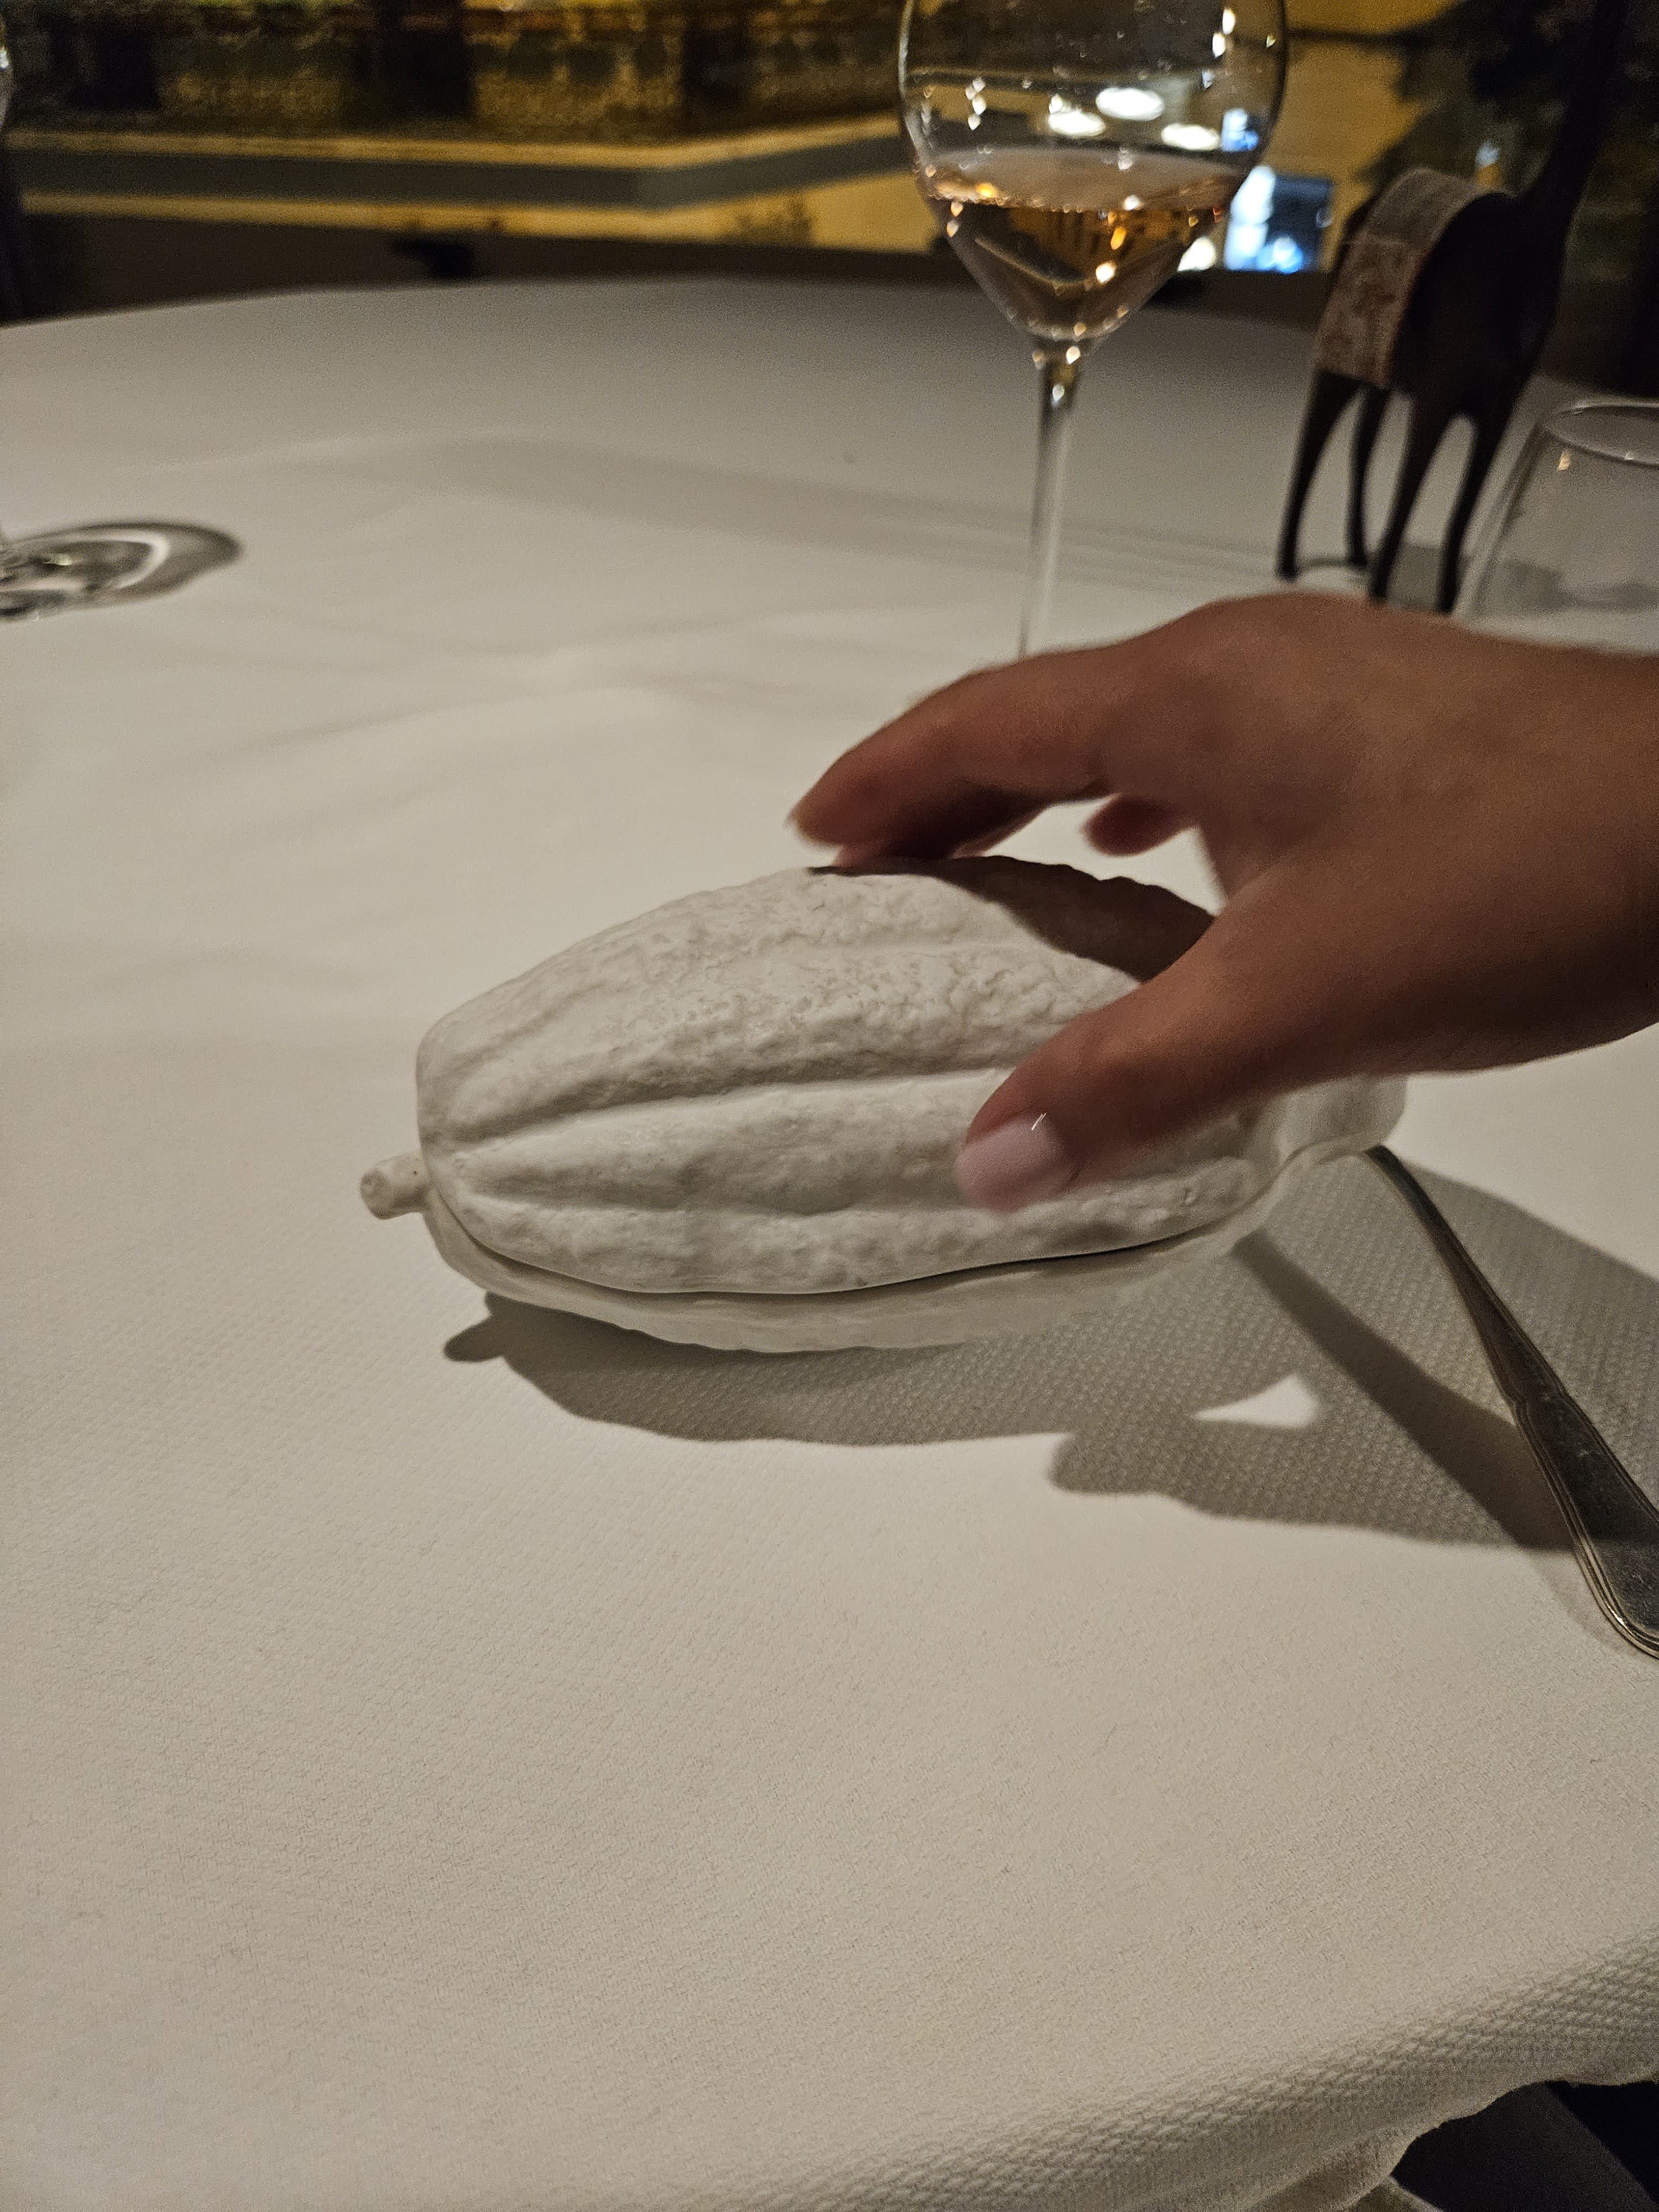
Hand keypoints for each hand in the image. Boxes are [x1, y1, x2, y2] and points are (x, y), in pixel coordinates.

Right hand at [791, 595, 1658, 1209]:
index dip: (884, 778)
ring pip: (1136, 724)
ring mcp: (1322, 678)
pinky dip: (1149, 797)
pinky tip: (1158, 854)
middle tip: (873, 865)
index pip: (985, 719)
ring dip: (1045, 790)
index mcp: (1192, 695)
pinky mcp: (1385, 719)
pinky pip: (1218, 745)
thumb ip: (1134, 1079)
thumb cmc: (1519, 877)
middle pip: (1047, 709)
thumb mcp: (1303, 998)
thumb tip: (986, 1163)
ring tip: (988, 867)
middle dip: (947, 786)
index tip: (810, 835)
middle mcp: (1244, 660)